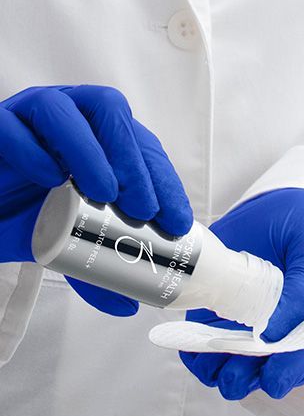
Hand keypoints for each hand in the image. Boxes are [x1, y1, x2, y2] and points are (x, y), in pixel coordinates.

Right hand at [0, 84, 192, 315]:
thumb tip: (130, 305)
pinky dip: (33, 150)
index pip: (142, 146)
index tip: (175, 221)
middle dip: (134, 161)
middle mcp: (69, 118)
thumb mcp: (72, 247)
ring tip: (104, 192)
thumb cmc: (28, 220)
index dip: (164, 180)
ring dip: (92, 151)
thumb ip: (100, 272)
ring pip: (65, 110)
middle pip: (111, 113)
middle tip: (142, 208)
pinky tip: (50, 178)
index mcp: (100, 137)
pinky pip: (12, 127)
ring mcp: (29, 118)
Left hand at [179, 187, 303, 400]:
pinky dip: (199, 356)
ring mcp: (258, 332)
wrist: (277, 208)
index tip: (272, 374)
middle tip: (234, 374)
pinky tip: (193, 348)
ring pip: (242, 369)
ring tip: (210, 361)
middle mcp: (294, 335)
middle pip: (275, 371)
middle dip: (253, 376)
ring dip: (224, 371)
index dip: (293, 368)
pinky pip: (212, 353)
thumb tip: (275, 334)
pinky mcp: (226, 324)